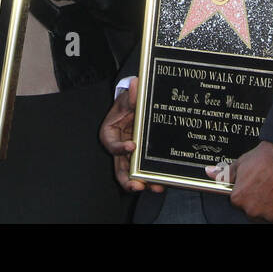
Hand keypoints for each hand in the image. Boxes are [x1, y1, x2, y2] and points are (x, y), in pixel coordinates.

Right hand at [99, 77, 163, 192]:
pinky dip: (152, 178)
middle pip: (120, 168)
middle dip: (128, 180)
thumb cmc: (128, 102)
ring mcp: (130, 155)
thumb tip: (136, 85)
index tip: (132, 147)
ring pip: (132, 174)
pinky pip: (144, 170)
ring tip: (155, 186)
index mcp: (110, 134)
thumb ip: (132, 94)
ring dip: (142, 182)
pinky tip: (162, 182)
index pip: (112, 144)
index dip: (120, 148)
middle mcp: (119, 148)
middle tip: (138, 185)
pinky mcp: (141, 158)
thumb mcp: (129, 97)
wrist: (136, 105)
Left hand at [208, 140, 272, 221]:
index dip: (249, 196)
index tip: (256, 187)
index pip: (240, 205)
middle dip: (260, 203)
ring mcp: (270, 214)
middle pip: (254, 213)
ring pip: (270, 217)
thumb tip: (210, 172)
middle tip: (268, 188)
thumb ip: (225, 174)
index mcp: (238, 199)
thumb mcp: (240, 164)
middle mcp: (252, 210)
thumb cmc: (264, 158)